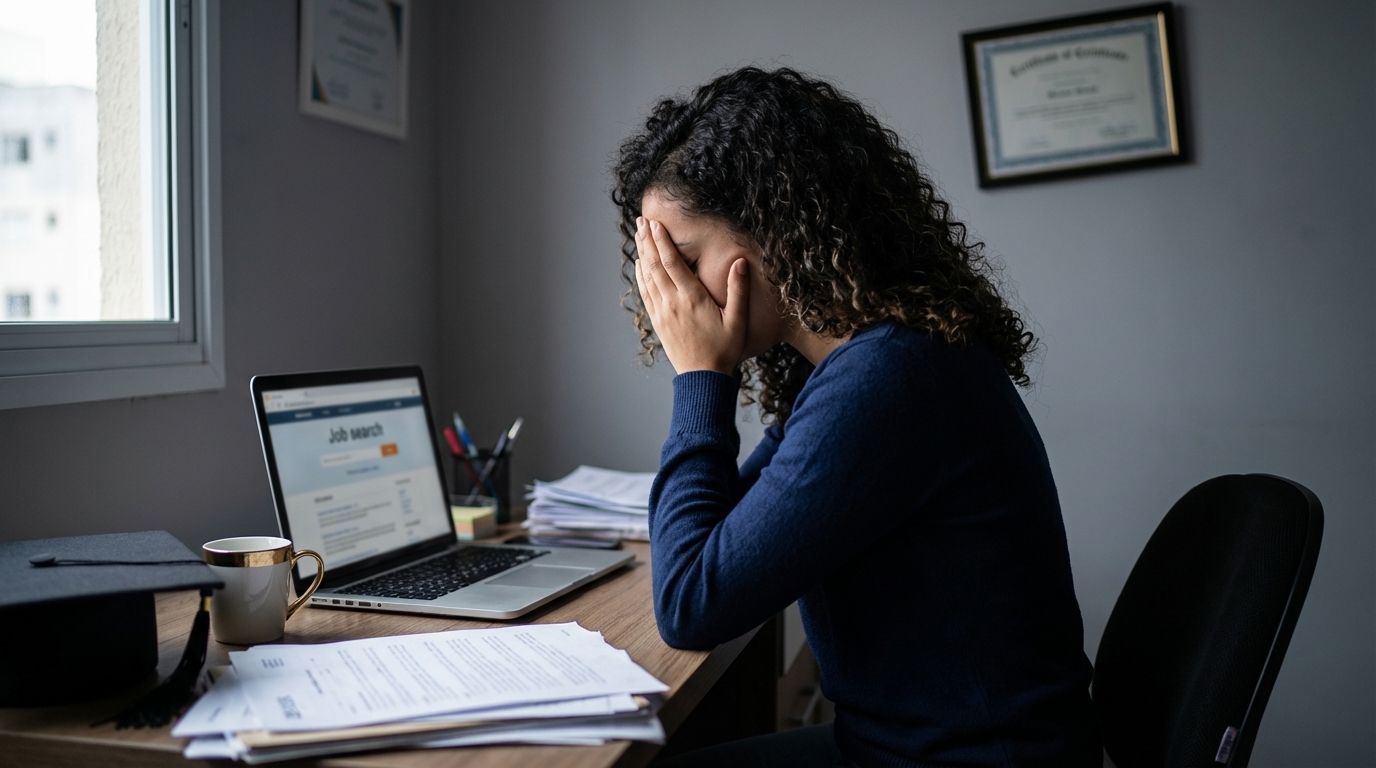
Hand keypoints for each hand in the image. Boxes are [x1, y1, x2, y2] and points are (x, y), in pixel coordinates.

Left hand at [634, 217, 748, 373]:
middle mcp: (673, 303)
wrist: (703, 378)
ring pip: (647, 277)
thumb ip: (738, 290)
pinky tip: (640, 264)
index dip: (662, 241)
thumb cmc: (724, 350)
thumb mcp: (738, 320)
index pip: (672, 263)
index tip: (655, 223)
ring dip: (642, 253)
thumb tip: (740, 262)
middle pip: (655, 265)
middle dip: (647, 240)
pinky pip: (645, 293)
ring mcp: (662, 313)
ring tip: (638, 235)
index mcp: (692, 299)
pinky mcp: (658, 321)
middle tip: (641, 220)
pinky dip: (641, 275)